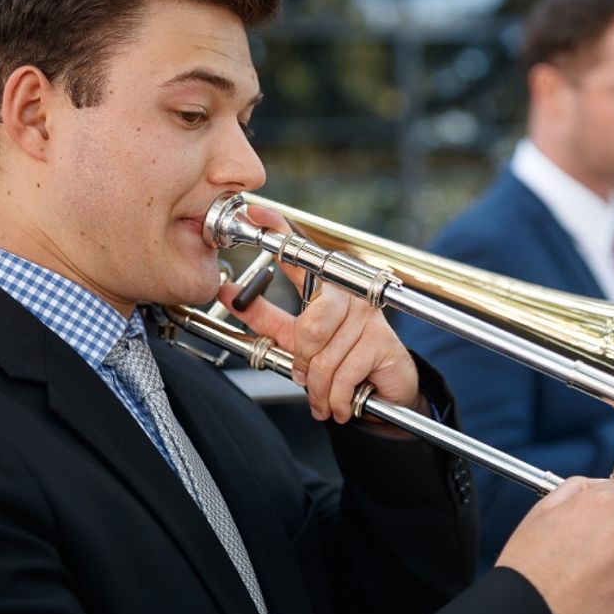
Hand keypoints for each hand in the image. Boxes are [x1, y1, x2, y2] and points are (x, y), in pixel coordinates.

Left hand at [219, 205, 421, 428]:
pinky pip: (342, 376)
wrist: (383, 394)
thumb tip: (230, 293)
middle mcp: (349, 294)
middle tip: (307, 375)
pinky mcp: (384, 342)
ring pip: (323, 358)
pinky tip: (343, 400)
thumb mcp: (293, 339)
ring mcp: (369, 316)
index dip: (278, 231)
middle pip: (310, 325)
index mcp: (325, 287)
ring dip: (319, 386)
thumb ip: (263, 317)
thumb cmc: (340, 360)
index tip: (256, 213)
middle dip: (304, 359)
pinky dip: (336, 397)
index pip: (301, 254)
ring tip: (326, 393)